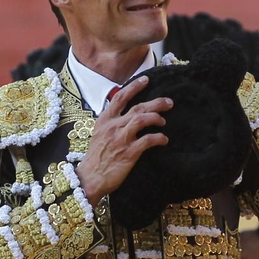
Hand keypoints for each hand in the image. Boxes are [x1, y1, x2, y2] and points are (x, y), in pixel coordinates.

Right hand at [74, 74, 170, 200]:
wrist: (90, 178)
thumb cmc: (95, 158)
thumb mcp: (98, 134)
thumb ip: (111, 123)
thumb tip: (126, 114)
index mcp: (105, 120)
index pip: (120, 97)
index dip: (134, 86)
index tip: (146, 79)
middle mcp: (113, 126)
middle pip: (138, 107)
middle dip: (156, 103)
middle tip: (169, 102)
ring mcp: (121, 139)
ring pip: (143, 119)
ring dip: (157, 118)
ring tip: (163, 122)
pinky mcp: (129, 153)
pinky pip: (148, 140)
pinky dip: (159, 138)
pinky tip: (163, 140)